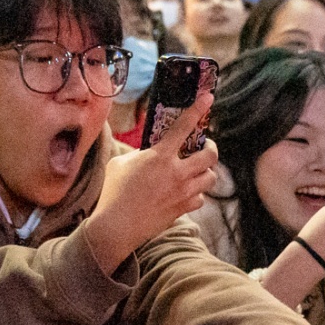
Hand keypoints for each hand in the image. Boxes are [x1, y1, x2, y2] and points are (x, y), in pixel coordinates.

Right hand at [80, 88, 218, 273]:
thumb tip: (146, 152)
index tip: (208, 97)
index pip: (184, 127)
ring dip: (205, 171)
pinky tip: (185, 193)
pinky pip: (201, 198)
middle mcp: (177, 173)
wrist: (117, 227)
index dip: (198, 109)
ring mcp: (182, 192)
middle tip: (202, 147)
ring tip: (194, 171)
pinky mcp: (183, 209)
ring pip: (210, 177)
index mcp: (160, 156)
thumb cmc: (114, 192)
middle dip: (210, 148)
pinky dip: (196, 194)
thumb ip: (139, 153)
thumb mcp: (121, 163)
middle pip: (211, 155)